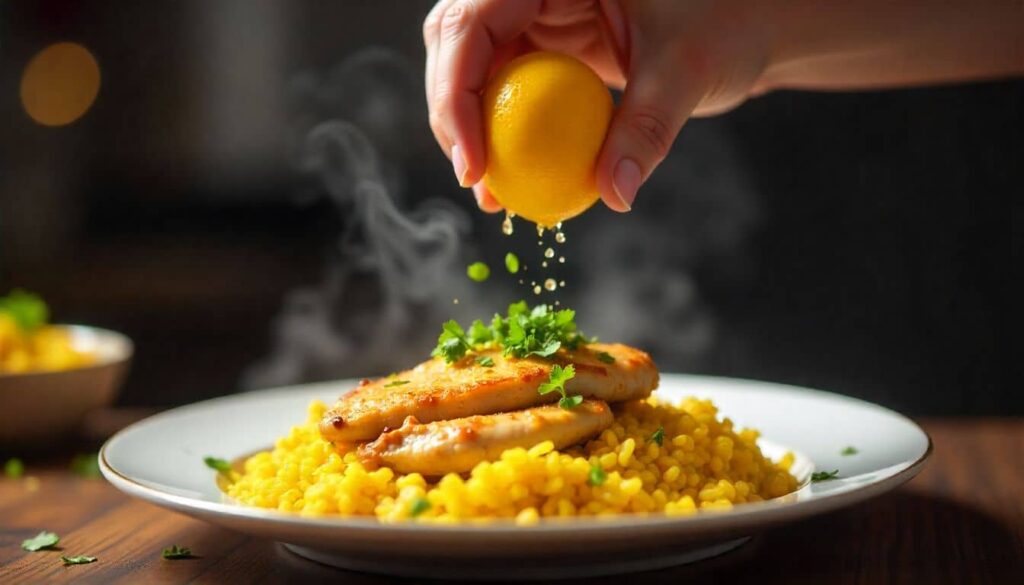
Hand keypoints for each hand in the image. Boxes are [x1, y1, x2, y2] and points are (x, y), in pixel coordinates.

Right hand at [422, 0, 768, 212]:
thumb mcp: (685, 70)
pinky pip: (505, 87)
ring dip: (469, 128)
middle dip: (452, 111)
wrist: (745, 22)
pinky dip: (500, 133)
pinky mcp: (544, 45)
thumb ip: (647, 130)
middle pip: (456, 40)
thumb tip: (615, 195)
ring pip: (470, 66)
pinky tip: (511, 179)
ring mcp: (535, 13)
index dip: (456, 88)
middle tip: (473, 177)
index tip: (473, 157)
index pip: (474, 19)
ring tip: (490, 191)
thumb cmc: (727, 21)